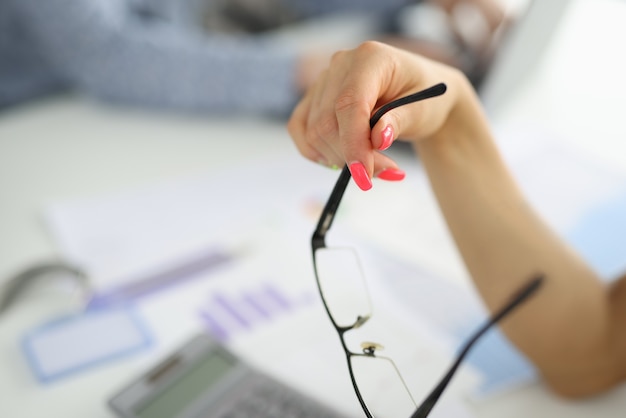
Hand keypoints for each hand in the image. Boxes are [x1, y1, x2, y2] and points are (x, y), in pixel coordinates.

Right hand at [287, 41, 471, 189]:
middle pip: (327, 123)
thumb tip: (378, 138)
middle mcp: (340, 64)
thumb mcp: (423, 112)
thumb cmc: (424, 99)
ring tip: (372, 165)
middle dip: (351, 157)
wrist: (419, 94)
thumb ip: (399, 122)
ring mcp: (323, 80)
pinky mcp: (313, 98)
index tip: (364, 176)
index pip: (349, 104)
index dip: (353, 143)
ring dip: (339, 159)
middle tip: (383, 173)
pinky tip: (342, 158)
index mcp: (370, 58)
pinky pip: (300, 129)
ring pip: (313, 132)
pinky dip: (317, 152)